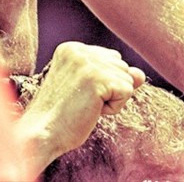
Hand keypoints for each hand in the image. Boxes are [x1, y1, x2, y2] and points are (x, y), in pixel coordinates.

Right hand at [18, 42, 146, 171]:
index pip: (111, 60)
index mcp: (71, 48)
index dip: (102, 84)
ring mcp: (88, 62)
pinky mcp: (98, 78)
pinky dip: (114, 108)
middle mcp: (79, 50)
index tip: (76, 95)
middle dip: (109, 90)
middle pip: (122, 68)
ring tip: (84, 106)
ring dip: (112, 100)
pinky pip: (127, 92)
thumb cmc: (62, 116)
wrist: (42, 134)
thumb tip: (140, 74)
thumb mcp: (89, 90)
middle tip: (80, 102)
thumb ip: (114, 76)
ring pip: (127, 80)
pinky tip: (92, 111)